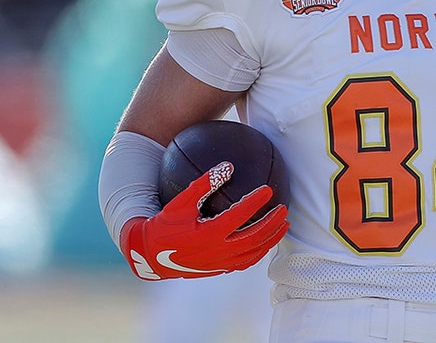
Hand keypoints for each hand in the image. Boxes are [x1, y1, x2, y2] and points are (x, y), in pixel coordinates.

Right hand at [120, 161, 288, 279]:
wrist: (151, 256)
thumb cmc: (164, 225)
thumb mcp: (180, 202)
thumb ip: (203, 184)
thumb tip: (227, 165)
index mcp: (209, 234)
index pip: (239, 216)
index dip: (255, 202)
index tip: (268, 189)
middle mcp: (217, 251)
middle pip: (254, 238)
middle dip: (272, 224)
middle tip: (284, 209)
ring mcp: (220, 263)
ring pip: (253, 254)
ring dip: (271, 239)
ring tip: (283, 226)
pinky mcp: (219, 270)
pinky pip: (245, 262)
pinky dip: (258, 251)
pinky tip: (264, 240)